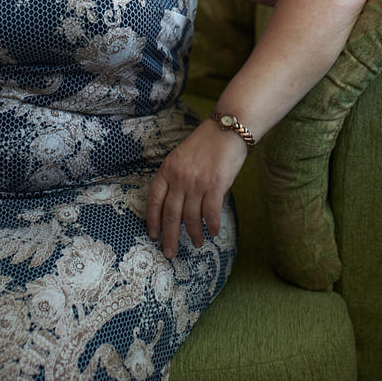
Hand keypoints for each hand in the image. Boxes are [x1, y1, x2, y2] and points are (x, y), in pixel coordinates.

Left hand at [146, 121, 248, 258]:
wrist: (228, 128)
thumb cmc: (206, 142)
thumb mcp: (181, 156)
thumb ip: (175, 178)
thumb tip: (175, 205)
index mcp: (167, 169)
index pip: (154, 199)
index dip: (152, 220)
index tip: (154, 234)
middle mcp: (179, 178)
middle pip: (170, 215)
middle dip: (169, 237)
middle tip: (169, 253)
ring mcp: (197, 183)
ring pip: (191, 218)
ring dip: (194, 234)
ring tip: (197, 243)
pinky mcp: (216, 186)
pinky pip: (210, 213)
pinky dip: (211, 226)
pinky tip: (213, 233)